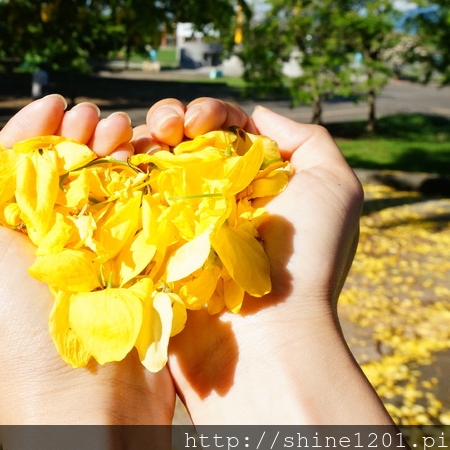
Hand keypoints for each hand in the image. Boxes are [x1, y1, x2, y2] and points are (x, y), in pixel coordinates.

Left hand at [0, 95, 173, 432]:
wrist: (87, 403)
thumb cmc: (9, 327)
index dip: (25, 131)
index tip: (53, 105)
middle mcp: (25, 249)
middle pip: (48, 172)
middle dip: (70, 135)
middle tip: (94, 117)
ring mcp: (76, 261)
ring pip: (91, 186)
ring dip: (104, 149)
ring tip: (120, 130)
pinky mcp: (119, 271)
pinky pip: (125, 211)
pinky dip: (132, 180)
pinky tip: (139, 157)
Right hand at [133, 98, 397, 426]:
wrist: (266, 337)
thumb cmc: (307, 260)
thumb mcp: (335, 186)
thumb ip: (308, 139)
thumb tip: (255, 117)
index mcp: (252, 182)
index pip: (222, 128)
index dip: (209, 112)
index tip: (198, 120)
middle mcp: (213, 199)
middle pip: (178, 139)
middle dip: (168, 118)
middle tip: (168, 129)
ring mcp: (175, 224)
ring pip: (146, 164)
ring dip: (139, 140)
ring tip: (142, 145)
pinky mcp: (145, 249)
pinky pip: (120, 200)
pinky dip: (114, 173)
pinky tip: (118, 162)